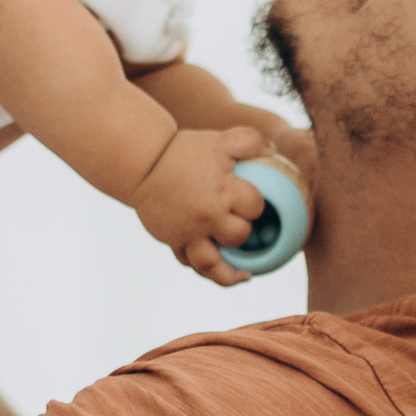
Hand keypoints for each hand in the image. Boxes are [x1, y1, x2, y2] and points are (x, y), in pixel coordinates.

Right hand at [132, 124, 285, 284]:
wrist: (143, 164)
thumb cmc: (183, 151)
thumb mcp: (219, 140)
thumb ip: (250, 142)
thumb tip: (272, 151)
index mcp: (223, 191)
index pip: (254, 206)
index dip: (256, 204)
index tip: (252, 200)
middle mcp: (207, 216)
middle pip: (239, 236)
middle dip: (244, 230)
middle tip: (241, 222)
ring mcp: (189, 233)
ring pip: (213, 265)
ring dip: (231, 273)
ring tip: (245, 276)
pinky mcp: (173, 241)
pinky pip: (191, 264)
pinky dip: (205, 270)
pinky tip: (219, 270)